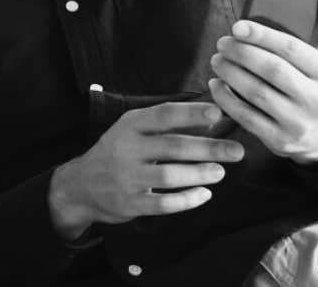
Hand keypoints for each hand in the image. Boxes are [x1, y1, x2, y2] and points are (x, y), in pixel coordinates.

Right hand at [48, 102, 245, 240]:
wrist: (81, 185)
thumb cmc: (117, 153)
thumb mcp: (132, 132)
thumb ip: (166, 125)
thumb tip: (211, 117)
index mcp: (129, 126)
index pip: (163, 115)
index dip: (191, 113)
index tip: (217, 113)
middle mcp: (126, 148)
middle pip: (173, 146)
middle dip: (209, 148)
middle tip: (236, 151)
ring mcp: (126, 177)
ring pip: (169, 175)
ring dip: (200, 174)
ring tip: (220, 172)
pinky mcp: (130, 203)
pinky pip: (164, 204)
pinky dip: (188, 200)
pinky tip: (204, 194)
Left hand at [209, 0, 317, 163]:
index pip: (292, 49)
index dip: (262, 35)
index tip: (238, 26)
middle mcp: (317, 99)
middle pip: (271, 69)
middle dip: (241, 53)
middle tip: (221, 43)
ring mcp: (299, 123)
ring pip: (256, 92)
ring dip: (230, 73)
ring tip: (217, 59)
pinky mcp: (281, 141)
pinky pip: (246, 116)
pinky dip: (227, 99)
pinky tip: (217, 84)